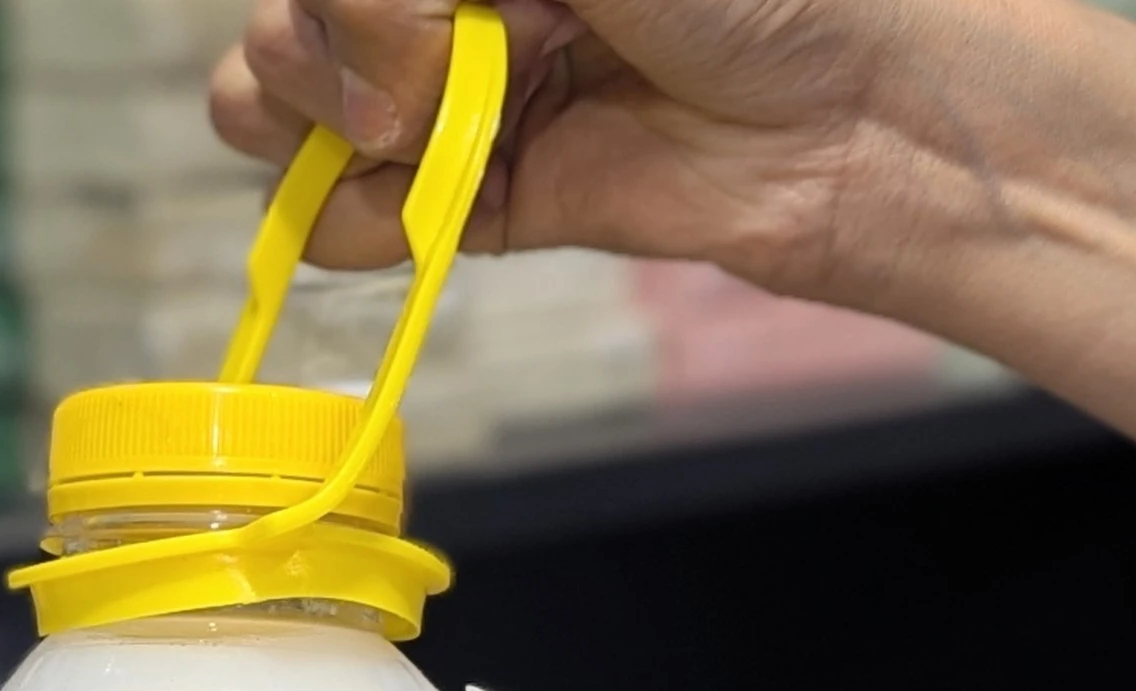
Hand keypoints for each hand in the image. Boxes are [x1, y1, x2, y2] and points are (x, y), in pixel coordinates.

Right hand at [207, 0, 965, 302]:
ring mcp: (453, 93)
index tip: (450, 0)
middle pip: (285, 24)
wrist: (850, 117)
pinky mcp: (480, 199)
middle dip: (354, 49)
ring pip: (285, 115)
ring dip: (332, 133)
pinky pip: (349, 218)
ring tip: (441, 132)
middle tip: (489, 54)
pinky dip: (356, 223)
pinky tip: (417, 208)